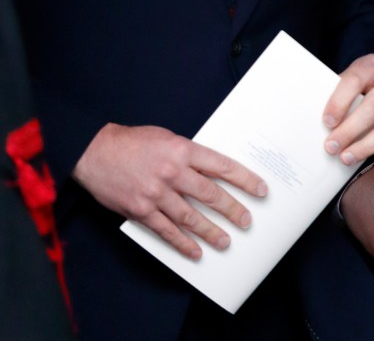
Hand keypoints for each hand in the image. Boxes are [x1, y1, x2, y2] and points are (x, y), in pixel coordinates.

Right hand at [72, 123, 267, 258]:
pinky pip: (167, 231)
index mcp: (182, 150)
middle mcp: (172, 172)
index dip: (244, 179)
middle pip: (211, 194)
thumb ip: (188, 155)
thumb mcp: (168, 138)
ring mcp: (156, 194)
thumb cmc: (134, 142)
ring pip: (191, 218)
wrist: (96, 152)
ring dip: (211, 232)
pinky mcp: (141, 211)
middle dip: (233, 210)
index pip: (222, 166)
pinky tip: (196, 251)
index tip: (260, 189)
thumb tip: (212, 172)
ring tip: (226, 241)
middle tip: (247, 221)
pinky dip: (183, 244)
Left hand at [322, 54, 373, 169]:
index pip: (355, 81)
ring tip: (347, 158)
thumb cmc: (373, 79)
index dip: (340, 102)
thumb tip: (323, 121)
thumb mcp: (357, 73)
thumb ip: (342, 91)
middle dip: (350, 131)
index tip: (327, 122)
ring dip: (368, 146)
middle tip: (332, 147)